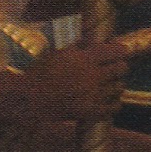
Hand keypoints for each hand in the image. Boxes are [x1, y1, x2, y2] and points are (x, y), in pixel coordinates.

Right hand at [6, 42, 127, 123]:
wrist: (29, 99)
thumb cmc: (40, 73)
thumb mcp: (57, 53)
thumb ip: (78, 45)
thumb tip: (94, 40)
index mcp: (84, 59)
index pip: (115, 51)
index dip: (121, 50)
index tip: (121, 51)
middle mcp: (92, 76)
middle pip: (121, 69)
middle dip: (119, 67)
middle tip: (114, 68)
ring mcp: (92, 95)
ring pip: (119, 87)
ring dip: (115, 85)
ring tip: (108, 85)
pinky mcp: (90, 112)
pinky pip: (113, 108)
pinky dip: (114, 103)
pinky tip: (109, 101)